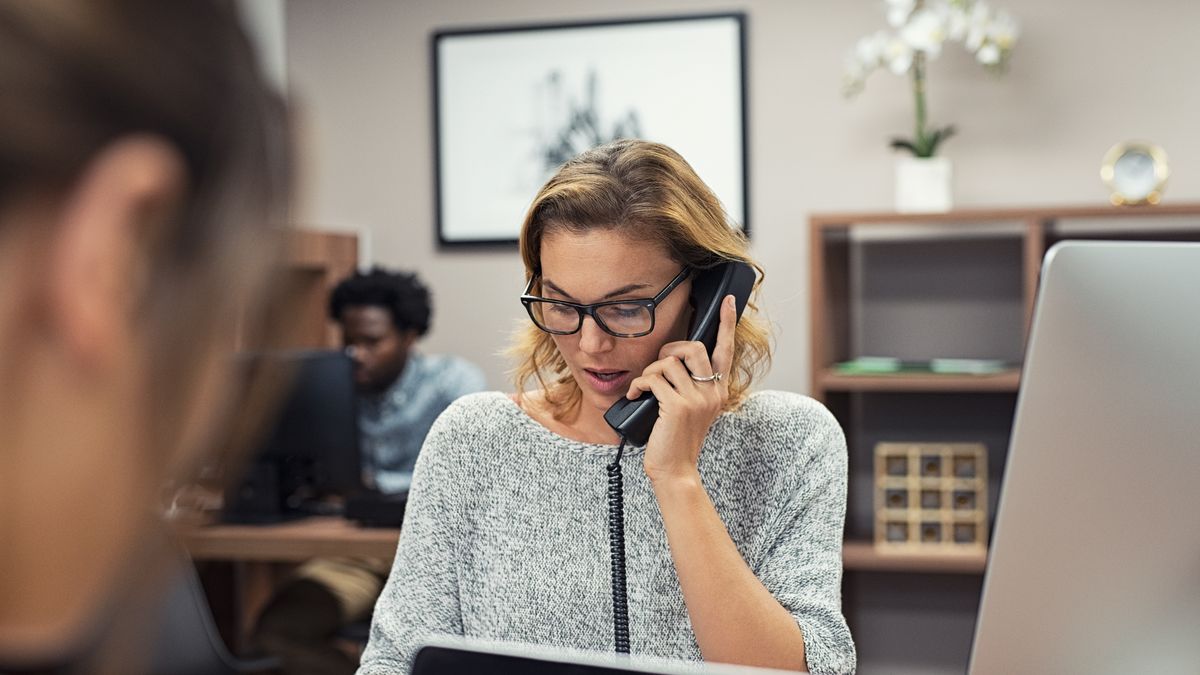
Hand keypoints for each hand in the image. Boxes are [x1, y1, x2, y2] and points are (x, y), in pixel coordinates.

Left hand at [626, 294, 736, 484]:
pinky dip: (637, 385)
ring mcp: (696, 399)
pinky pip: (652, 378)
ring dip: (649, 372)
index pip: (726, 350)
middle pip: (693, 347)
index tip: (728, 301)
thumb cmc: (677, 440)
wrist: (675, 471)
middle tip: (658, 367)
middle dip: (669, 349)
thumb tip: (672, 362)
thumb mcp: (693, 411)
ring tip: (644, 389)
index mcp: (719, 391)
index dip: (726, 323)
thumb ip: (691, 387)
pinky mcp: (677, 406)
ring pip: (668, 363)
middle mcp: (712, 392)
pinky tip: (634, 396)